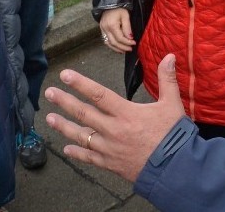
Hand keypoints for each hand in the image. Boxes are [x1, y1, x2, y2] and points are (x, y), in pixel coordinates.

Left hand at [45, 53, 185, 181]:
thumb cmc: (174, 136)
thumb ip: (167, 80)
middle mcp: (114, 130)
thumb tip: (169, 56)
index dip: (81, 84)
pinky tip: (66, 149)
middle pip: (84, 113)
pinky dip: (77, 153)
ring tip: (49, 119)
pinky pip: (89, 157)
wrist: (175, 169)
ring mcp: (110, 148)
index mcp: (126, 114)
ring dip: (64, 126)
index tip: (65, 75)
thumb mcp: (172, 104)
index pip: (99, 95)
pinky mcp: (110, 164)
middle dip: (65, 102)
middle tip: (49, 93)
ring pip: (82, 136)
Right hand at [99, 8, 135, 52]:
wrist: (110, 2)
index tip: (134, 43)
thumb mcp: (125, 16)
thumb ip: (127, 27)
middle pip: (114, 42)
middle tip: (130, 49)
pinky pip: (105, 40)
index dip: (127, 42)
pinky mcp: (102, 29)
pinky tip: (117, 47)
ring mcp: (102, 29)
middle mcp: (105, 28)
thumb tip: (130, 38)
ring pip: (108, 43)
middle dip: (123, 47)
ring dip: (116, 48)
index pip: (120, 38)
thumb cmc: (119, 7)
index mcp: (111, 25)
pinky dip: (111, 45)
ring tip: (124, 50)